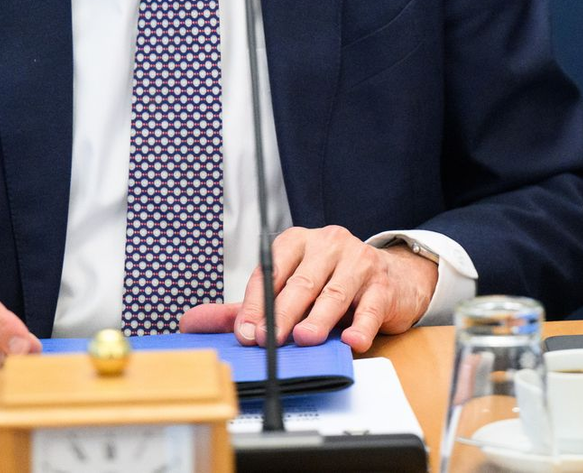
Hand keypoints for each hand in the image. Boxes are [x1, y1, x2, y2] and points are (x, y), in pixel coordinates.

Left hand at [179, 226, 437, 352]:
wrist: (390, 278)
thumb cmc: (331, 282)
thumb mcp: (287, 288)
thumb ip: (243, 306)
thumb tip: (191, 322)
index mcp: (299, 242)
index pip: (271, 268)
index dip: (256, 302)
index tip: (245, 331)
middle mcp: (329, 244)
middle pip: (302, 281)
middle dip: (282, 313)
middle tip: (268, 339)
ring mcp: (359, 262)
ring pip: (335, 292)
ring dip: (318, 318)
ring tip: (305, 338)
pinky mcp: (383, 286)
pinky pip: (370, 307)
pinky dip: (360, 326)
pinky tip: (351, 340)